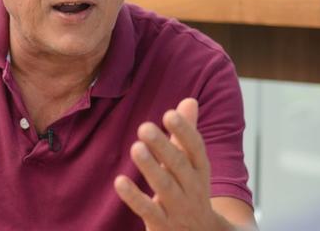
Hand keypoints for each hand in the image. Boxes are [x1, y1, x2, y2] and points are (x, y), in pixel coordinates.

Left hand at [114, 98, 231, 230]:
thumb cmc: (191, 191)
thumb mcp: (193, 164)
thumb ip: (187, 133)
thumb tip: (190, 100)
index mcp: (200, 170)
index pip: (196, 148)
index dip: (185, 131)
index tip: (169, 114)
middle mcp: (192, 188)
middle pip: (179, 166)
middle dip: (164, 147)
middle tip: (145, 127)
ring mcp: (178, 208)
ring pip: (165, 187)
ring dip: (151, 168)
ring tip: (136, 148)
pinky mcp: (161, 224)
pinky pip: (147, 210)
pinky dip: (134, 197)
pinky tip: (119, 181)